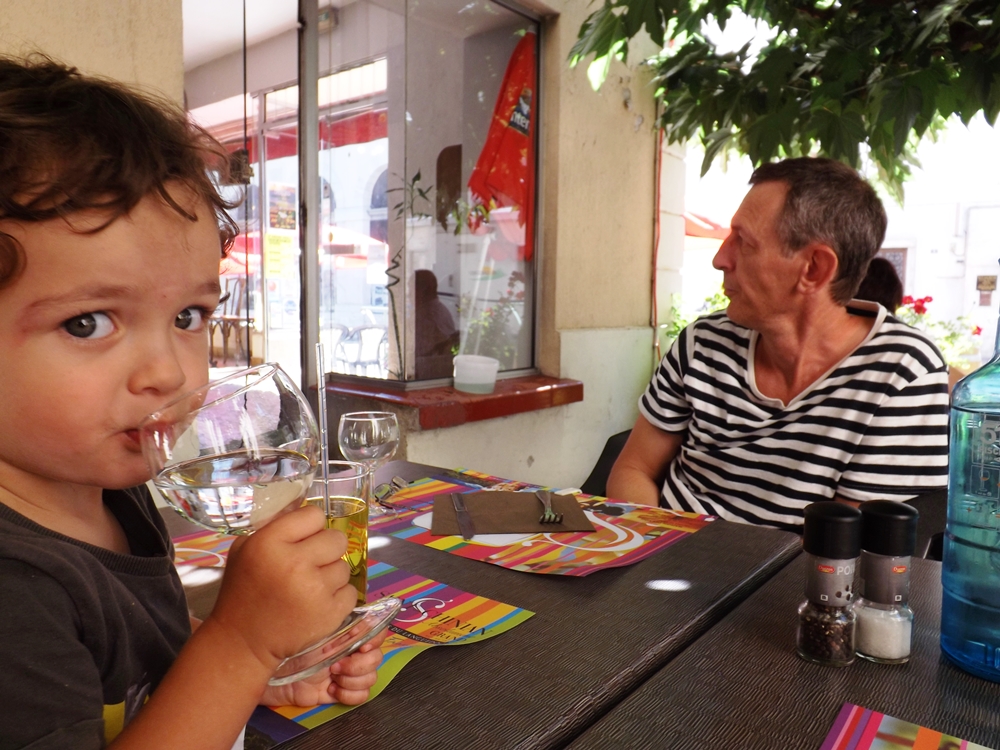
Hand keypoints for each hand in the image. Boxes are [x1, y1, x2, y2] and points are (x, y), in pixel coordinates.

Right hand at [206, 506, 358, 672]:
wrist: (243, 642)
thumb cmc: (244, 592)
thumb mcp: (245, 550)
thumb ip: (275, 526)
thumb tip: (303, 507)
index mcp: (270, 543)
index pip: (314, 515)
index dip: (310, 527)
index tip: (302, 540)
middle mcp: (294, 563)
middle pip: (336, 538)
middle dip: (325, 550)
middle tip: (310, 564)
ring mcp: (315, 590)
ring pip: (344, 566)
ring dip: (330, 575)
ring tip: (309, 588)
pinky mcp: (330, 613)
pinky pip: (351, 592)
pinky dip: (338, 597)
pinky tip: (317, 603)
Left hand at [260, 628, 387, 706]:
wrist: (265, 671)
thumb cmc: (284, 643)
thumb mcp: (315, 628)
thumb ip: (341, 622)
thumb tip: (365, 618)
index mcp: (344, 629)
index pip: (376, 631)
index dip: (374, 639)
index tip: (362, 645)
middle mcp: (347, 649)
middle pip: (376, 657)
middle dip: (360, 664)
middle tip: (337, 664)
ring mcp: (342, 670)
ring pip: (370, 677)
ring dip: (353, 679)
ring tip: (333, 676)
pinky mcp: (335, 691)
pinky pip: (360, 696)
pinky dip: (350, 694)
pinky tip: (332, 688)